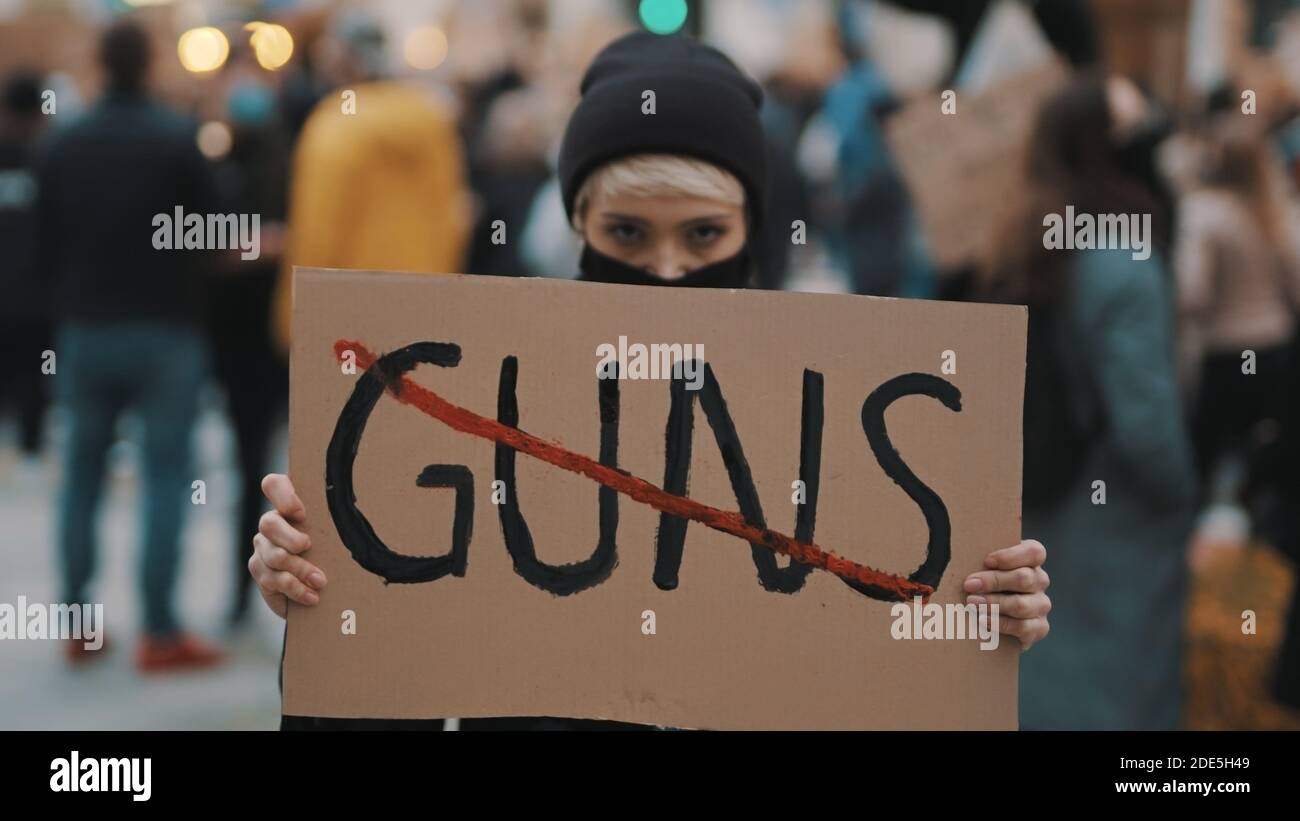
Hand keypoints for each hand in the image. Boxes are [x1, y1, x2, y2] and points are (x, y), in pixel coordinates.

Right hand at [249, 474, 325, 618]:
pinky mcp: (260, 571)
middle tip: (308, 546)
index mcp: (289, 507)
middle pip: (268, 523)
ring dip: (299, 569)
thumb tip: (369, 512)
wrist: (322, 591)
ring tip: (321, 581)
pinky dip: (295, 588)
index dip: (282, 495)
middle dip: (290, 538)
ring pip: (272, 554)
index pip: (273, 485)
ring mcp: (262, 547)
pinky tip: (312, 596)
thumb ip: (339, 522)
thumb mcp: (337, 536)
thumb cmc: (334, 554)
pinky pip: (272, 579)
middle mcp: (272, 524)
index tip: (302, 513)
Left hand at [963, 539, 1050, 650]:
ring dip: (994, 604)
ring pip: (1021, 605)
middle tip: (969, 585)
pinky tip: (983, 620)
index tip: (987, 561)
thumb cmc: (981, 584)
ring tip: (972, 604)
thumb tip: (963, 560)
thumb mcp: (981, 568)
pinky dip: (1000, 624)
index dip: (1011, 556)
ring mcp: (1041, 605)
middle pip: (1024, 578)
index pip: (1034, 552)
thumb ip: (979, 561)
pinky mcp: (1039, 628)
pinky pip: (1023, 627)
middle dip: (993, 581)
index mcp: (1030, 560)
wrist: (988, 619)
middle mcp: (1040, 581)